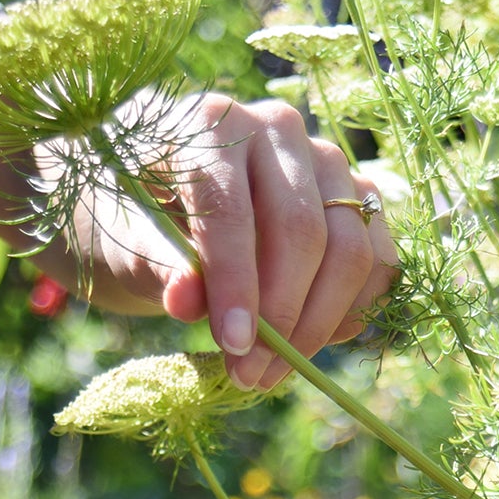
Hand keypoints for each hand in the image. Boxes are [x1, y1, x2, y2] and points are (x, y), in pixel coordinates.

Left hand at [78, 94, 398, 390]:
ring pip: (352, 249)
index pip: (232, 208)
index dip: (236, 284)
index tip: (234, 348)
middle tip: (250, 375)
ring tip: (272, 371)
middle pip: (304, 230)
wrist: (152, 195)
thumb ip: (153, 263)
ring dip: (320, 324)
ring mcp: (324, 163)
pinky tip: (312, 341)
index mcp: (209, 124)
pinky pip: (378, 262)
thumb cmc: (127, 213)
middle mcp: (277, 130)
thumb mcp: (120, 238)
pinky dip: (353, 310)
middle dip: (282, 316)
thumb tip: (187, 302)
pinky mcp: (354, 199)